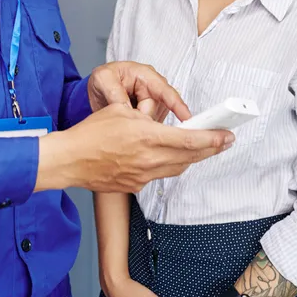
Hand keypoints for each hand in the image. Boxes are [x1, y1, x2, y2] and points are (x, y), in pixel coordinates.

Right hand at [36, 103, 233, 192]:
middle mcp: (148, 159)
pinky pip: (159, 174)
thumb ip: (143, 115)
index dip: (212, 138)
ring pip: (177, 168)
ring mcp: (142, 175)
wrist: (70, 160)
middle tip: (225, 141)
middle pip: (190, 157)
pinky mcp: (135, 185)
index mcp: (146, 136)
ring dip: (192, 158)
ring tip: (203, 148)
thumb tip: (156, 117)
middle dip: (211, 149)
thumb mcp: (120, 111)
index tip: (227, 135)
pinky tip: (169, 157)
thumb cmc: (91, 133)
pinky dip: (169, 165)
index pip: (189, 139)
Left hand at [88, 61, 190, 121]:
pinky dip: (140, 129)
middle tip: (122, 117)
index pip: (165, 91)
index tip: (186, 117)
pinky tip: (127, 124)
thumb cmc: (104, 78)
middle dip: (141, 119)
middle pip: (156, 112)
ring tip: (121, 116)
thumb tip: (127, 109)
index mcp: (145, 75)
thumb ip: (114, 92)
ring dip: (139, 124)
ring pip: (153, 121)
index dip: (177, 105)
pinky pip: (150, 126)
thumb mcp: (103, 78)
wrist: (99, 89)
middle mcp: (154, 88)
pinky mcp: (151, 116)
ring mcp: (154, 103)